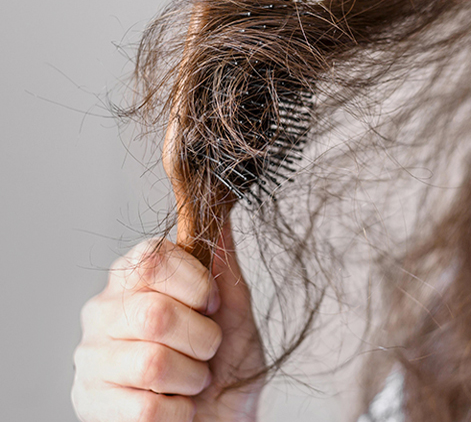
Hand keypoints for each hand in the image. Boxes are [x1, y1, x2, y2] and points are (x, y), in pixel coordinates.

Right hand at [72, 223, 265, 420]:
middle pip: (155, 314)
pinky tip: (176, 406)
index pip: (153, 258)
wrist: (223, 417)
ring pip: (151, 364)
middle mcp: (103, 310)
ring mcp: (91, 357)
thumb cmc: (226, 362)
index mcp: (135, 277)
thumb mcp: (235, 311)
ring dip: (191, 379)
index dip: (196, 286)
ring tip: (192, 380)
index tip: (212, 307)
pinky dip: (178, 413)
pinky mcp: (89, 402)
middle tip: (207, 352)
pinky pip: (145, 409)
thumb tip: (219, 214)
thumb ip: (223, 265)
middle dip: (201, 340)